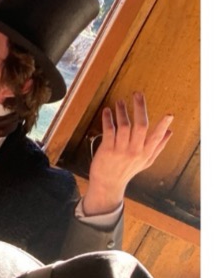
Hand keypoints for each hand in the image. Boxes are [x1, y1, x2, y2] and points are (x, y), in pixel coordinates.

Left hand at [83, 92, 172, 215]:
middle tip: (138, 94)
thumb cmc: (128, 169)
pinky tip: (107, 111)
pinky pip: (109, 130)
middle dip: (140, 108)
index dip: (163, 126)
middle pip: (141, 126)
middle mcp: (136, 151)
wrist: (108, 183)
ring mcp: (121, 150)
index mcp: (147, 153)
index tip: (169, 115)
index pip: (157, 137)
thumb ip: (158, 145)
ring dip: (122, 111)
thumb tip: (171, 131)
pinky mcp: (107, 149)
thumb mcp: (147, 160)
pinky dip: (108, 118)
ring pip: (124, 126)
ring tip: (120, 102)